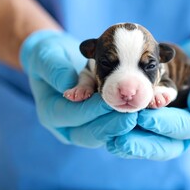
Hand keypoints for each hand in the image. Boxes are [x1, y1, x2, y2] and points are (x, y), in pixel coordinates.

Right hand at [20, 30, 136, 146]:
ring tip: (140, 116)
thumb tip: (70, 91)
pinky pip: (113, 125)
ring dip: (122, 126)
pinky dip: (127, 120)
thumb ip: (55, 71)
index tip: (110, 103)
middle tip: (131, 117)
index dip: (91, 110)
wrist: (59, 59)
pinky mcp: (98, 121)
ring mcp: (83, 126)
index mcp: (51, 112)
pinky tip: (143, 112)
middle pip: (89, 133)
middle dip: (111, 125)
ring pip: (104, 133)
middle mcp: (67, 125)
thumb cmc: (50, 56)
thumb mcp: (46, 57)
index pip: (72, 116)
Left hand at [107, 38, 189, 159]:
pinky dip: (123, 137)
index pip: (184, 127)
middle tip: (120, 140)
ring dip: (129, 145)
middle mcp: (184, 132)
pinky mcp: (153, 126)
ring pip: (149, 146)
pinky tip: (108, 135)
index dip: (165, 124)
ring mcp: (168, 130)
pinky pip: (139, 136)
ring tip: (110, 141)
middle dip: (142, 145)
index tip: (145, 118)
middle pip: (165, 146)